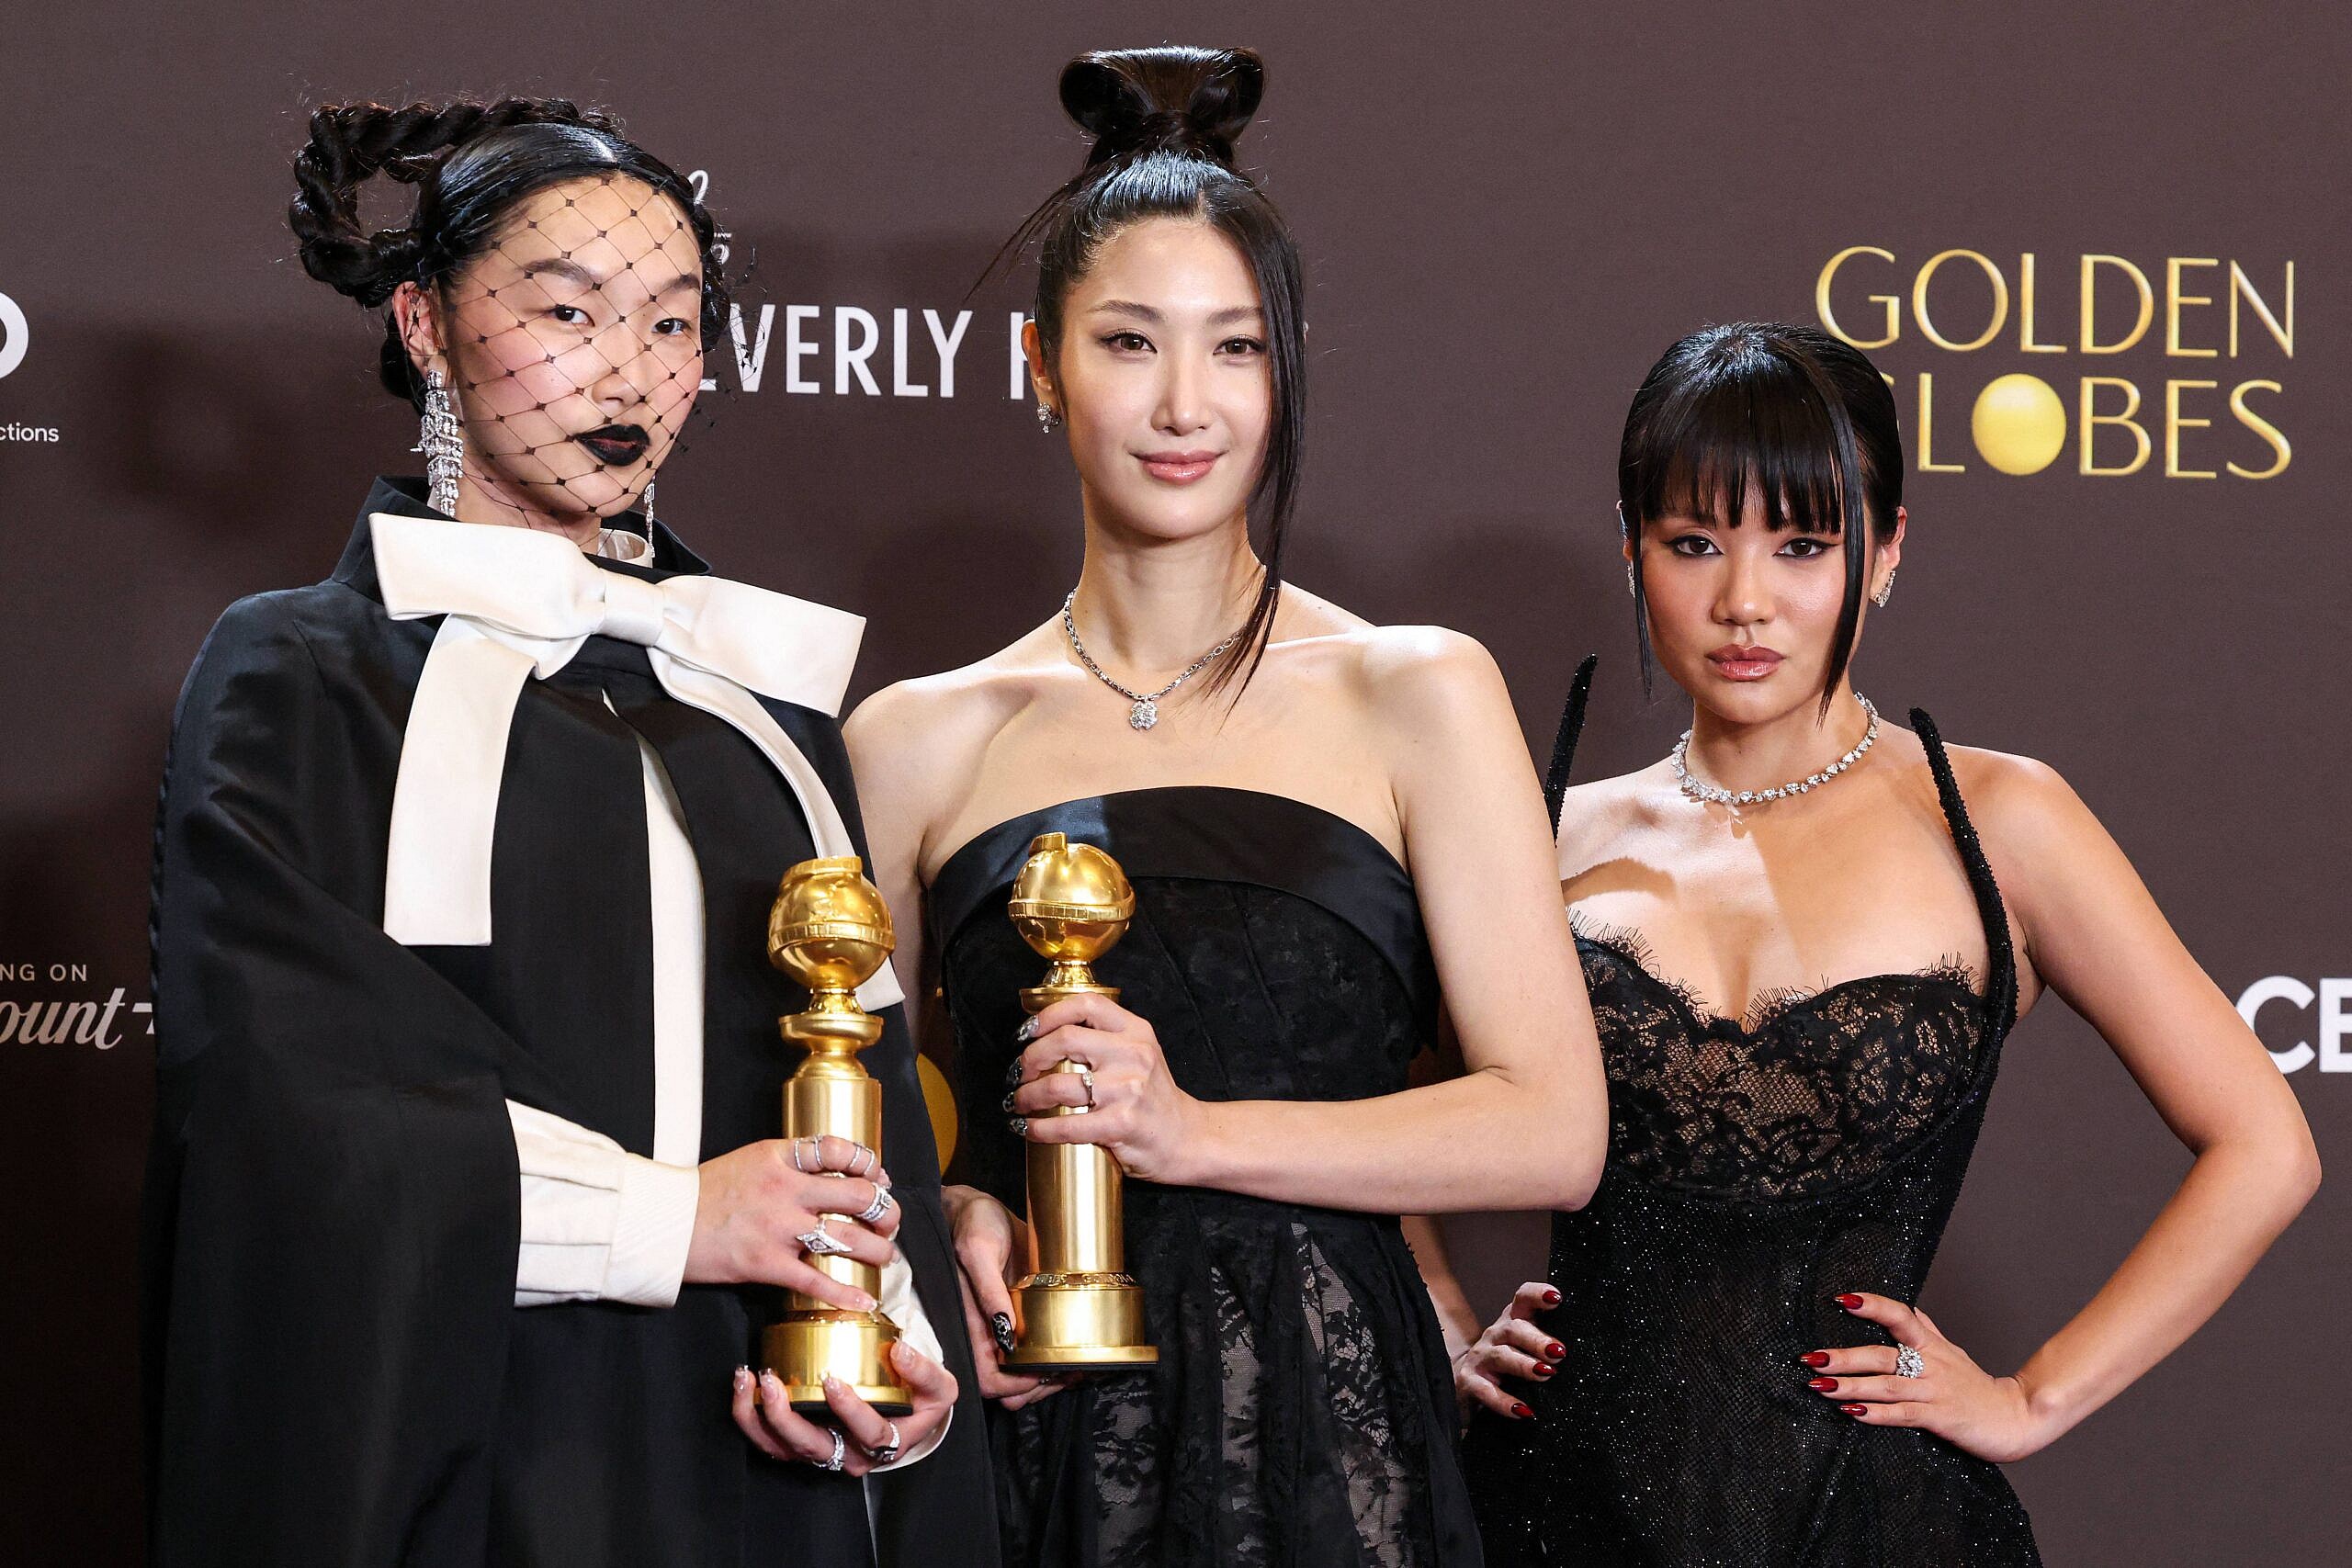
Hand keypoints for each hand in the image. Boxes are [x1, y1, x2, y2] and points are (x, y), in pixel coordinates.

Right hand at [686, 1134, 898, 1311]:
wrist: (665, 1222)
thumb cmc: (708, 1190)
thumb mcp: (752, 1159)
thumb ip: (791, 1162)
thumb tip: (834, 1173)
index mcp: (780, 1157)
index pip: (839, 1150)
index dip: (869, 1164)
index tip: (879, 1178)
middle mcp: (785, 1189)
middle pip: (857, 1195)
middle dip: (884, 1210)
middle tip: (889, 1221)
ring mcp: (778, 1228)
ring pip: (847, 1238)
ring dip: (876, 1250)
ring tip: (885, 1255)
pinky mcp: (766, 1264)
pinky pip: (817, 1280)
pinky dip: (846, 1293)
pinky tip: (865, 1300)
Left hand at [729, 1339, 957, 1473]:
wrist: (905, 1419)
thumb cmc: (920, 1402)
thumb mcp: (939, 1387)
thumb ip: (925, 1371)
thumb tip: (900, 1351)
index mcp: (885, 1444)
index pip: (868, 1434)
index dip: (850, 1411)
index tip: (833, 1380)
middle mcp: (849, 1456)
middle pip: (813, 1448)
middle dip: (786, 1417)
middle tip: (773, 1382)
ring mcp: (821, 1453)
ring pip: (783, 1448)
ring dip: (759, 1417)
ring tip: (751, 1379)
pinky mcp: (799, 1445)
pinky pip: (768, 1439)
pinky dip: (750, 1416)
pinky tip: (745, 1384)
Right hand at [942, 1183, 1072, 1410]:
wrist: (977, 1208)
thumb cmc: (973, 1223)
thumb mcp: (979, 1249)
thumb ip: (988, 1289)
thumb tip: (1005, 1331)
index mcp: (971, 1323)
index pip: (986, 1378)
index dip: (1014, 1386)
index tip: (1044, 1375)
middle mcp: (986, 1333)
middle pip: (1007, 1386)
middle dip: (1038, 1388)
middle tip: (1070, 1374)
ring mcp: (1003, 1328)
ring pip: (1021, 1375)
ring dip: (1048, 1379)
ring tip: (1077, 1368)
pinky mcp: (1019, 1316)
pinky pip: (1031, 1351)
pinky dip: (1052, 1359)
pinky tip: (1073, 1351)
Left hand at [1010, 993, 1205, 1183]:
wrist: (1187, 1138)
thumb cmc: (1154, 1098)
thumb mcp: (1141, 1054)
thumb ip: (1106, 1040)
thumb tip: (1046, 1039)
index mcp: (1136, 1031)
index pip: (1086, 1004)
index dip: (1048, 1015)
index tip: (1026, 1032)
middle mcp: (1133, 1054)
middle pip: (1064, 1040)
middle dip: (1029, 1058)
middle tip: (1018, 1074)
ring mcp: (1127, 1089)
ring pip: (1058, 1085)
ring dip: (1026, 1096)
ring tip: (1018, 1103)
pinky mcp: (1121, 1124)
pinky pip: (1066, 1125)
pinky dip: (1038, 1129)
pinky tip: (1028, 1130)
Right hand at [1452, 1280, 1558, 1424]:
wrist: (1466, 1385)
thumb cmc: (1509, 1366)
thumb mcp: (1527, 1349)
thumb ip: (1550, 1346)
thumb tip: (1593, 1355)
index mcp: (1513, 1321)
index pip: (1523, 1299)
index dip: (1538, 1295)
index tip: (1557, 1298)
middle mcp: (1496, 1335)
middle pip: (1514, 1328)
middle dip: (1537, 1339)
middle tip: (1559, 1352)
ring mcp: (1480, 1358)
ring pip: (1501, 1356)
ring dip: (1523, 1364)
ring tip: (1545, 1374)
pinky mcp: (1469, 1382)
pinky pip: (1486, 1391)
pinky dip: (1505, 1402)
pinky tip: (1524, 1411)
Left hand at [1804, 1292, 2056, 1462]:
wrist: (2016, 1418)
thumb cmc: (1978, 1387)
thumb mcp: (1952, 1353)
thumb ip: (1928, 1331)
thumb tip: (1909, 1308)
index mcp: (1931, 1346)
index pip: (1900, 1316)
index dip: (1873, 1305)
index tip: (1842, 1299)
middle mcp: (1930, 1364)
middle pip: (1881, 1354)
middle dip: (1843, 1356)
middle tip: (1809, 1357)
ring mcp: (1935, 1391)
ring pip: (1887, 1385)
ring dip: (1850, 1385)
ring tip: (1819, 1386)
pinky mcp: (1941, 1418)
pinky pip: (1904, 1414)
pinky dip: (1878, 1414)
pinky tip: (1853, 1413)